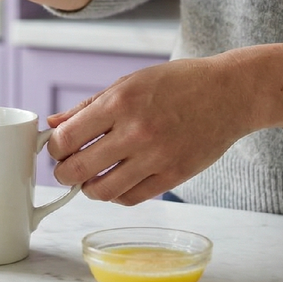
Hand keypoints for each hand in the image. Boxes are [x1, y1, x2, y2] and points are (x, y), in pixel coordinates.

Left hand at [46, 55, 254, 204]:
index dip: (54, 147)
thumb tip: (52, 124)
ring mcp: (156, 157)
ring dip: (88, 189)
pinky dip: (117, 195)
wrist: (229, 93)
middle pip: (79, 169)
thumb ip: (87, 106)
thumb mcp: (128, 83)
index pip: (66, 138)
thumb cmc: (177, 83)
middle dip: (63, 173)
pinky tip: (116, 182)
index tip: (57, 147)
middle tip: (65, 170)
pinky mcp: (174, 176)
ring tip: (90, 179)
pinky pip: (132, 198)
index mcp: (120, 102)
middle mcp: (136, 132)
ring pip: (103, 191)